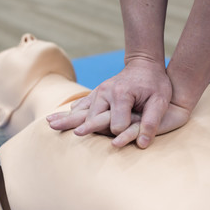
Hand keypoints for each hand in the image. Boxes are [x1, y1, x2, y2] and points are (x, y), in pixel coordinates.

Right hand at [47, 56, 174, 147]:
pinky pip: (82, 103)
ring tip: (50, 124)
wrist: (146, 65)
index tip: (130, 134)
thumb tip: (143, 144)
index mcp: (120, 95)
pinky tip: (59, 115)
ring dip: (67, 119)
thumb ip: (151, 122)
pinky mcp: (97, 93)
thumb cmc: (156, 84)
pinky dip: (72, 111)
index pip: (116, 125)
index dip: (123, 134)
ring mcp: (99, 92)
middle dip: (82, 129)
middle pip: (91, 118)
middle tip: (60, 132)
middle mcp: (105, 93)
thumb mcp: (160, 101)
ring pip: (82, 110)